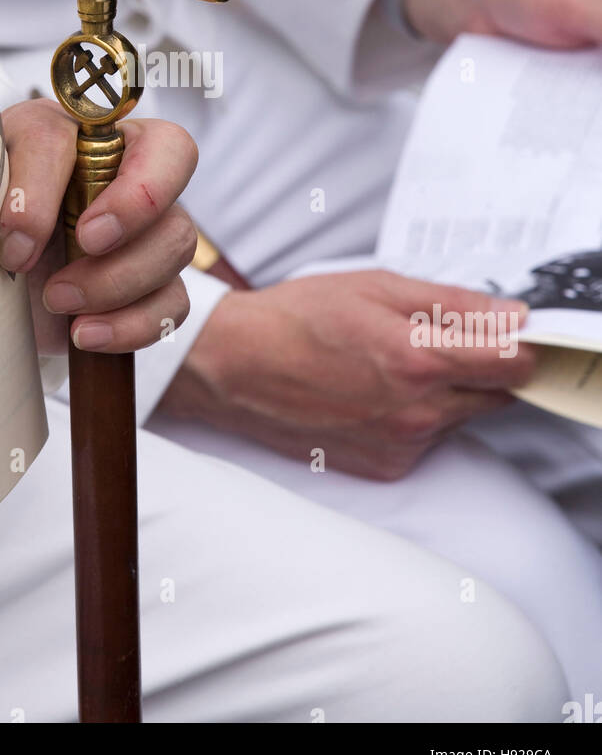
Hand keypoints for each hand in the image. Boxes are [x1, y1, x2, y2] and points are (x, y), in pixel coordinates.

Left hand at [0, 98, 197, 352]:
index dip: (58, 182)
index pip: (91, 127)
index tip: (18, 239)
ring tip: (58, 302)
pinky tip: (85, 335)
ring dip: (118, 279)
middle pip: (173, 157)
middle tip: (87, 244)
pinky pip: (173, 302)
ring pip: (176, 238)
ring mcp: (140, 226)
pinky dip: (133, 325)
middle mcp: (116, 166)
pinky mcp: (145, 284)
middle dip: (137, 203)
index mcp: (67, 129)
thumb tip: (21, 229)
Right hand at [158, 270, 535, 479]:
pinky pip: (429, 440)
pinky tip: (375, 391)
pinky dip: (418, 416)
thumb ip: (452, 303)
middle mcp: (417, 412)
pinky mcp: (385, 466)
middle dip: (482, 365)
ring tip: (392, 362)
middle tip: (436, 339)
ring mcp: (401, 444)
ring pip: (462, 416)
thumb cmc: (296, 320)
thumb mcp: (375, 288)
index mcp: (418, 360)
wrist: (235, 368)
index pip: (515, 363)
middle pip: (497, 394)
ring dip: (447, 391)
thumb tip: (510, 316)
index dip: (518, 342)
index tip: (505, 331)